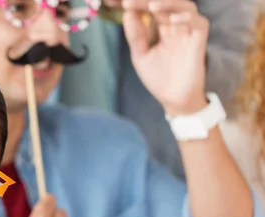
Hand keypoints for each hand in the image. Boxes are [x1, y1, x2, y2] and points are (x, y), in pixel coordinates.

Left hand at [122, 0, 208, 115]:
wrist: (173, 100)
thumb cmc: (158, 78)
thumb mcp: (141, 55)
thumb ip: (136, 35)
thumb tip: (127, 13)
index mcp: (161, 28)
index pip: (151, 8)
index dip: (139, 4)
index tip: (124, 3)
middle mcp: (175, 26)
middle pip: (166, 4)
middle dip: (149, 1)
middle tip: (132, 1)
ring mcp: (188, 33)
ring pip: (186, 7)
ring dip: (169, 3)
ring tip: (152, 5)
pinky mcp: (199, 41)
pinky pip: (199, 23)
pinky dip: (188, 18)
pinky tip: (172, 20)